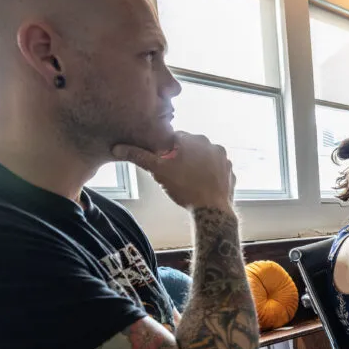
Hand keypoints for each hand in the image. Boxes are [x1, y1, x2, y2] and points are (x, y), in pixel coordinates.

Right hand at [112, 132, 235, 210]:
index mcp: (192, 139)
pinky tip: (201, 185)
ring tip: (188, 181)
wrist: (212, 209)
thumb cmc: (185, 187)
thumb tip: (118, 148)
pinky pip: (216, 170)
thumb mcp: (158, 171)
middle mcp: (211, 144)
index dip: (167, 151)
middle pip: (191, 147)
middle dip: (182, 157)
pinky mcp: (230, 172)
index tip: (164, 163)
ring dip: (197, 165)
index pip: (174, 138)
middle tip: (175, 174)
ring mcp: (224, 158)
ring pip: (204, 158)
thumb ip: (139, 157)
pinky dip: (209, 175)